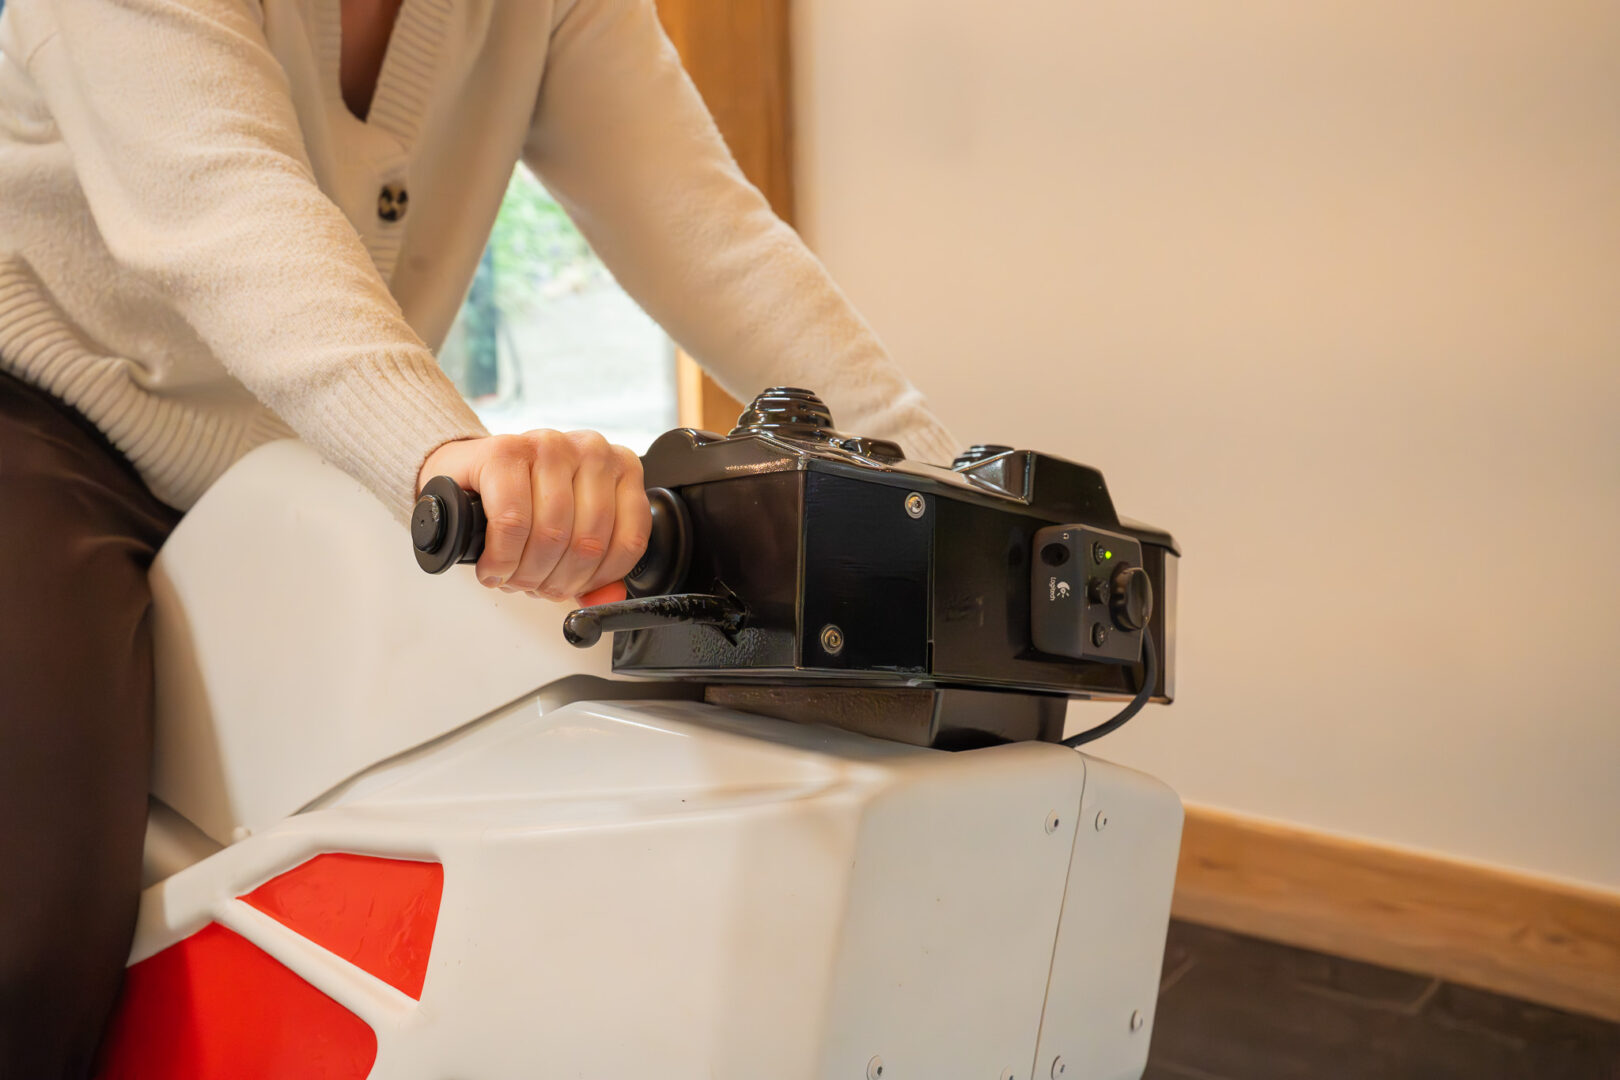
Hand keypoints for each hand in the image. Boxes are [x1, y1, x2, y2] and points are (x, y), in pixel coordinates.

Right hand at [419, 430, 650, 601]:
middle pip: (588, 542)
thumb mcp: (572, 531)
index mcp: (621, 468)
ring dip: (526, 573)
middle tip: (534, 586)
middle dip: (556, 581)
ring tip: (512, 577)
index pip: (629, 540)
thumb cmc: (524, 500)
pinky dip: (501, 557)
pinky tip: (494, 567)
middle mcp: (592, 450)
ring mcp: (550, 445)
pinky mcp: (505, 451)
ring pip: (551, 534)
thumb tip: (607, 598)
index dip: (596, 579)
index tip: (572, 588)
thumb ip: (597, 568)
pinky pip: (512, 522)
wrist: (467, 474)